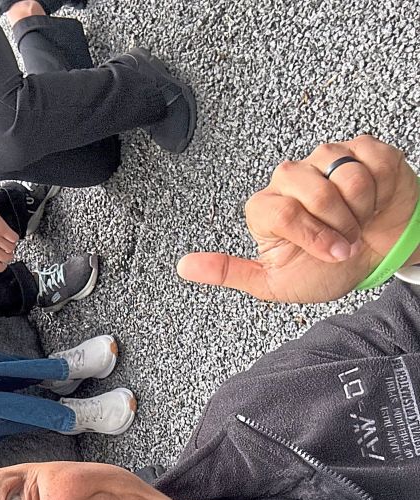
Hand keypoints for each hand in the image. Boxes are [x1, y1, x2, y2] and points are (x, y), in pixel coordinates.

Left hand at [0, 194, 18, 271]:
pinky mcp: (2, 229)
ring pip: (12, 248)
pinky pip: (14, 237)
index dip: (2, 266)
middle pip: (7, 259)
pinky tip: (10, 235)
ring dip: (11, 246)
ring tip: (7, 242)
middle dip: (8, 256)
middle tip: (7, 251)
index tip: (2, 263)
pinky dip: (14, 237)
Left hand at [178, 135, 418, 302]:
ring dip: (362, 207)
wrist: (379, 255)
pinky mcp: (360, 148)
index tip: (332, 253)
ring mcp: (324, 158)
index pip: (284, 213)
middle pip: (315, 192)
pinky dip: (382, 187)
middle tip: (346, 238)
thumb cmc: (327, 269)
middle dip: (340, 224)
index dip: (315, 236)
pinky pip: (374, 160)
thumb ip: (230, 272)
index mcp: (265, 208)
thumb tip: (184, 266)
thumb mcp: (272, 283)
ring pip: (347, 176)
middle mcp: (289, 178)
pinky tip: (374, 200)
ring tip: (358, 219)